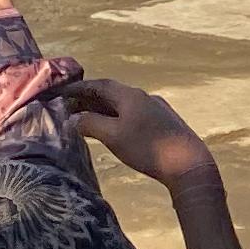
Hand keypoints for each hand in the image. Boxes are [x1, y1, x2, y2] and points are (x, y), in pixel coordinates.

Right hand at [69, 75, 218, 189]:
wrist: (188, 163)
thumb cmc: (147, 148)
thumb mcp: (114, 136)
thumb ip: (91, 124)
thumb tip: (73, 119)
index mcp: (130, 95)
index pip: (100, 85)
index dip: (79, 88)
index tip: (61, 91)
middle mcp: (144, 96)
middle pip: (112, 92)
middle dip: (89, 98)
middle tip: (69, 107)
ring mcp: (156, 108)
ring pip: (124, 103)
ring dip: (104, 108)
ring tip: (87, 118)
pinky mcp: (165, 122)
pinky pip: (134, 112)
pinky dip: (117, 116)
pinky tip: (114, 128)